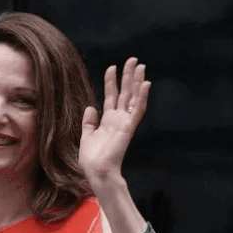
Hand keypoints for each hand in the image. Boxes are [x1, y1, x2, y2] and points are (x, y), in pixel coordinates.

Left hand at [79, 57, 150, 183]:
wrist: (97, 171)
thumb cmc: (92, 158)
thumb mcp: (86, 136)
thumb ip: (89, 122)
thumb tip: (90, 107)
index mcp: (108, 121)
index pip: (111, 96)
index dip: (112, 81)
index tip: (112, 67)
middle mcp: (118, 119)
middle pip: (125, 93)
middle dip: (128, 76)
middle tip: (133, 60)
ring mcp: (125, 123)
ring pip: (133, 98)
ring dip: (137, 82)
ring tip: (140, 66)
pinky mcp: (128, 128)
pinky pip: (138, 110)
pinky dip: (142, 97)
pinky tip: (146, 84)